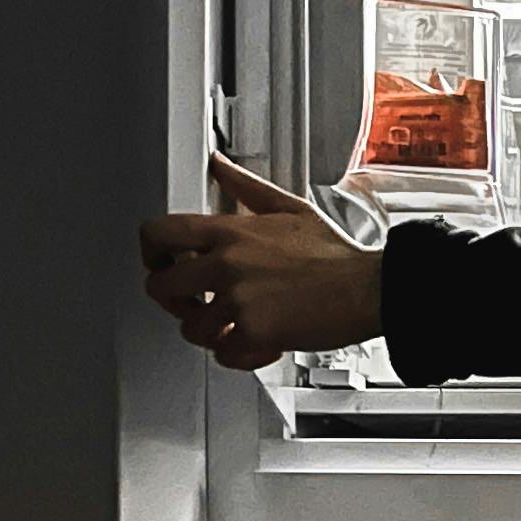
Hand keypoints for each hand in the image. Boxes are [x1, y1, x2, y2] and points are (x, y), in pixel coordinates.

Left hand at [140, 154, 383, 369]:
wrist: (369, 288)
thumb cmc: (336, 254)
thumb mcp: (289, 208)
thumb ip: (245, 187)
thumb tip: (219, 164)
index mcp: (231, 232)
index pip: (160, 233)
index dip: (151, 253)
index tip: (161, 264)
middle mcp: (227, 264)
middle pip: (162, 287)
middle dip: (174, 301)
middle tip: (193, 305)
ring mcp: (239, 300)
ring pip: (192, 329)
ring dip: (210, 332)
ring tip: (233, 327)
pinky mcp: (256, 333)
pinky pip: (225, 354)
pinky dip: (240, 355)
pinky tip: (257, 345)